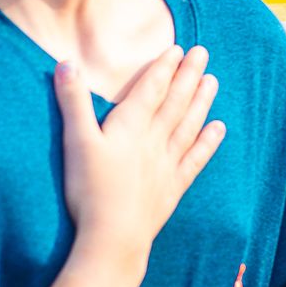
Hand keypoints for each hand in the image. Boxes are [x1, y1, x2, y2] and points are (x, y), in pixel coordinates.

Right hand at [56, 45, 223, 251]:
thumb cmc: (89, 190)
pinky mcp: (172, 187)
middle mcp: (154, 140)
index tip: (178, 49)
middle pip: (175, 102)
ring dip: (201, 102)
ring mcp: (167, 164)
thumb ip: (73, 101)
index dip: (164, 68)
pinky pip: (195, 159)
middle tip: (203, 53)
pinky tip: (219, 129)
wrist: (112, 238)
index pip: (151, 89)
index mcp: (130, 126)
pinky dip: (208, 142)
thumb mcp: (75, 141)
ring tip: (213, 81)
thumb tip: (66, 62)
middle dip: (188, 76)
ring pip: (189, 126)